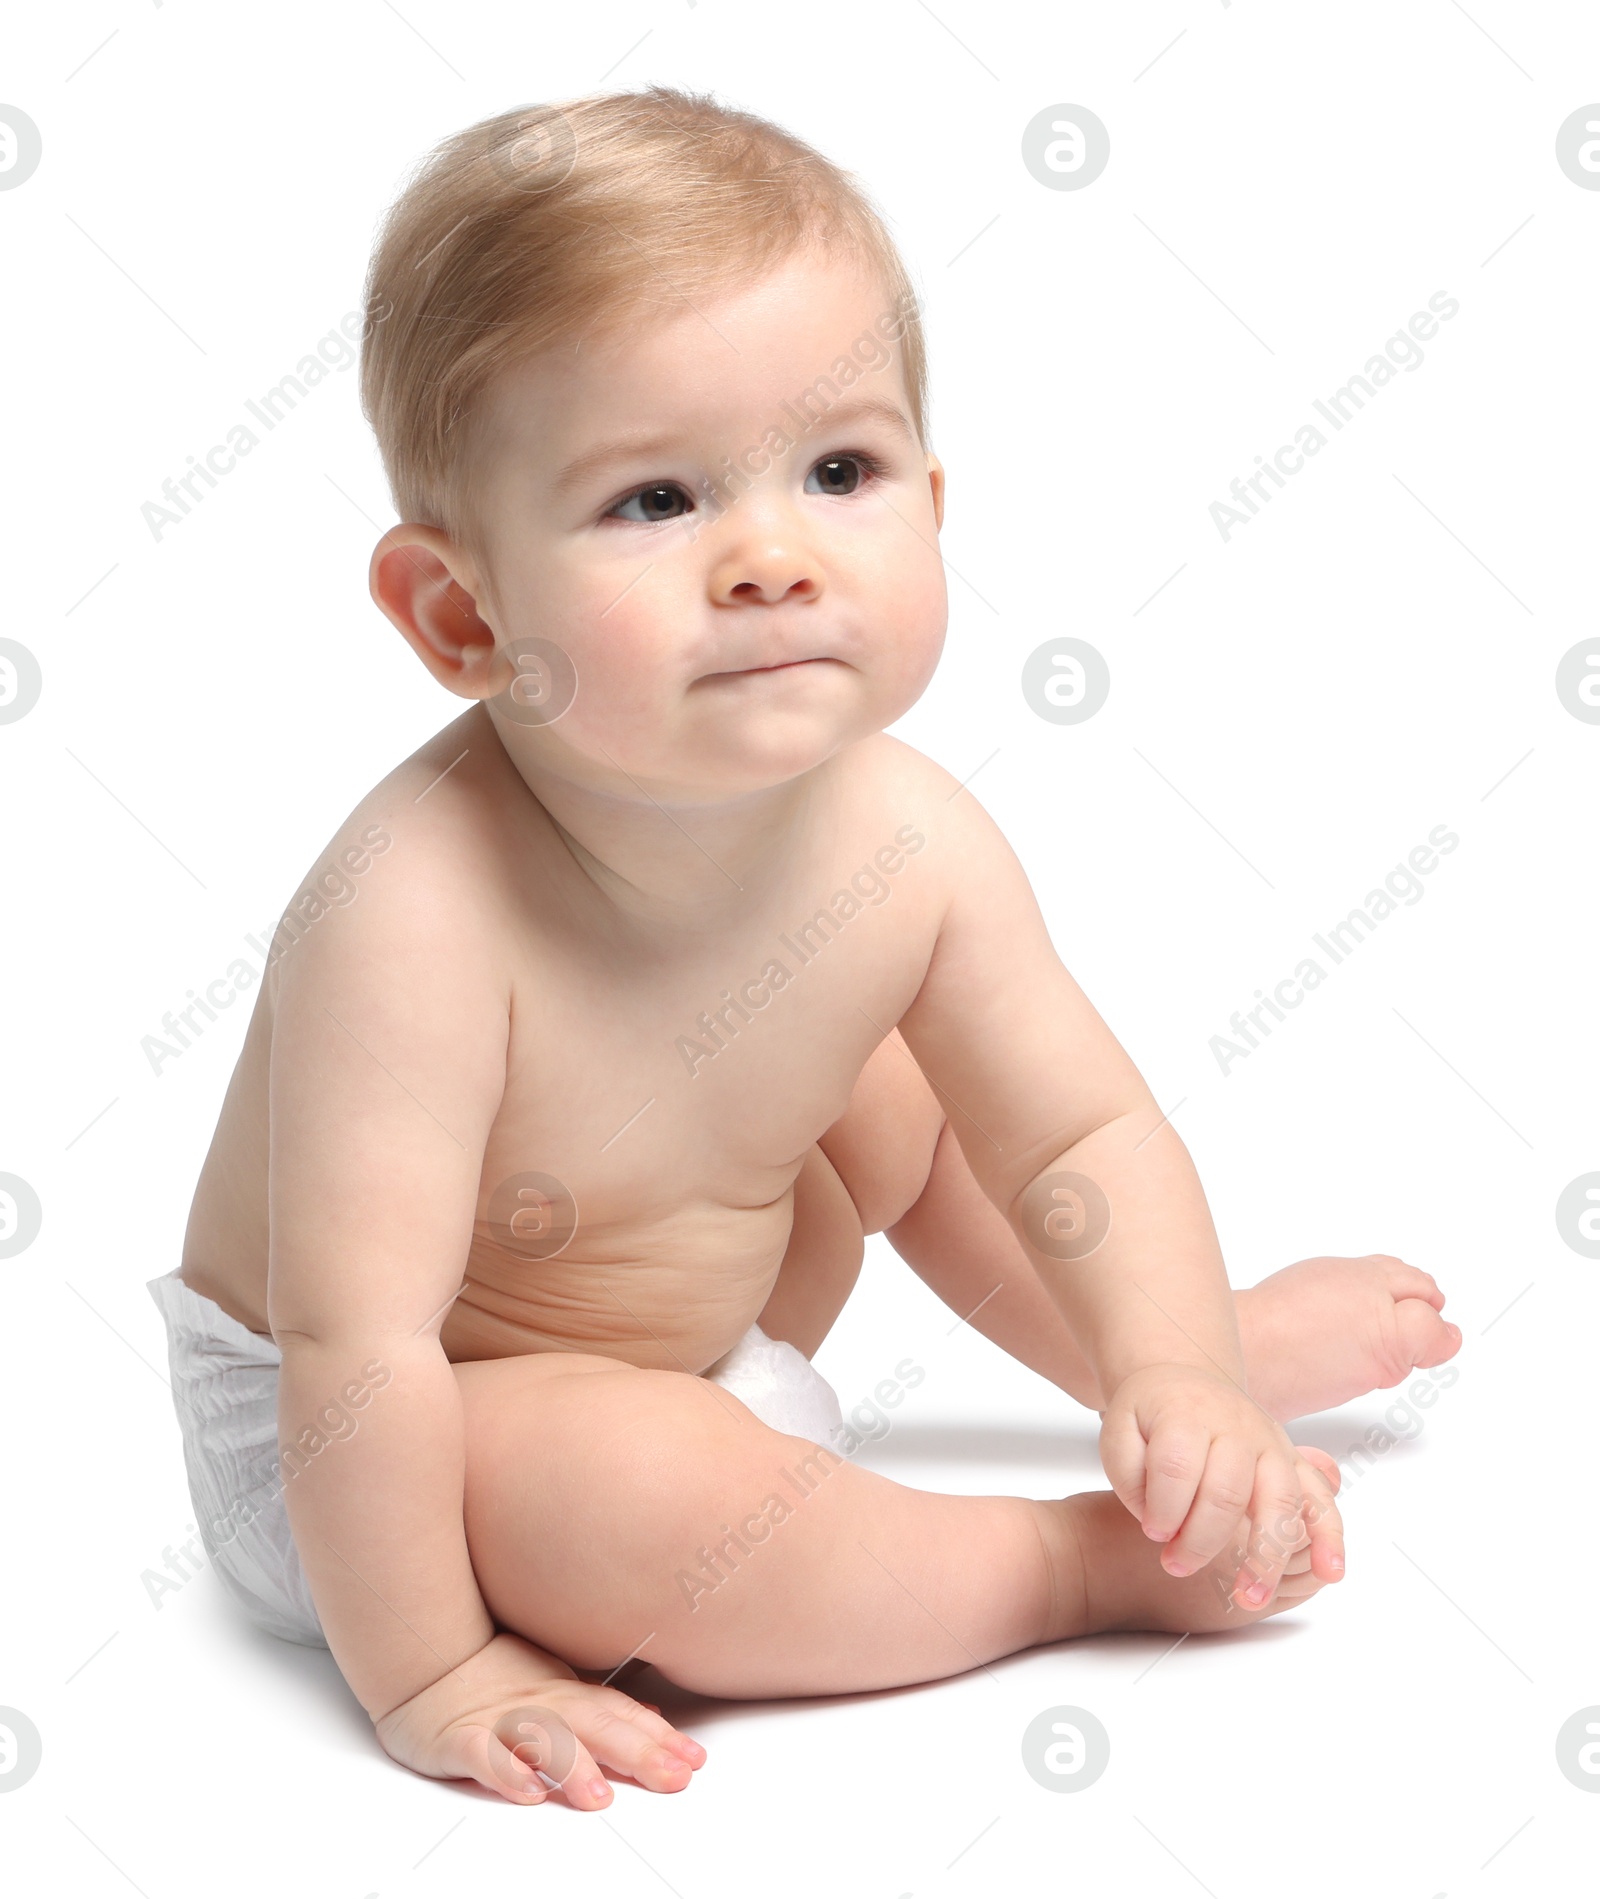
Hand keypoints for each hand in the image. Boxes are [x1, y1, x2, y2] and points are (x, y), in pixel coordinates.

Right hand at [374, 1632, 704, 1807]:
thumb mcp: (555, 1684)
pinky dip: (506, 1773)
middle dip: (637, 1753)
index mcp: (564, 1691)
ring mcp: (499, 1718)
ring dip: (573, 1768)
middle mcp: (539, 1702)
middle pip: (594, 1726)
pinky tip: (528, 1793)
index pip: (620, 1713)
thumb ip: (601, 1706)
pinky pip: (483, 1755)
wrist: (423, 1657)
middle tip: (674, 1779)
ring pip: (541, 1740)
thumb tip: (653, 1721)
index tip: (695, 1760)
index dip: (659, 1737)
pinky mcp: (458, 1737)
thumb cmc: (492, 1674)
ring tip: (600, 1798)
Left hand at [1099, 1363, 1343, 1606]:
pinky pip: (1321, 1499)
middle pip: (1227, 1491)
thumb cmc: (1151, 1417)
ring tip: (1249, 1597)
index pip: (1177, 1466)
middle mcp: (1237, 1428)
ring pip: (1280, 1501)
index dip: (1162, 1508)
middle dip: (1201, 1540)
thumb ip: (1129, 1474)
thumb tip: (1160, 1522)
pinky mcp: (1293, 1463)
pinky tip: (1329, 1572)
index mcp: (1188, 1414)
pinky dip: (1330, 1536)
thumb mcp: (1119, 1431)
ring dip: (1267, 1555)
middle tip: (1175, 1566)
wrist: (1184, 1380)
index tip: (1152, 1533)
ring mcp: (1272, 1445)